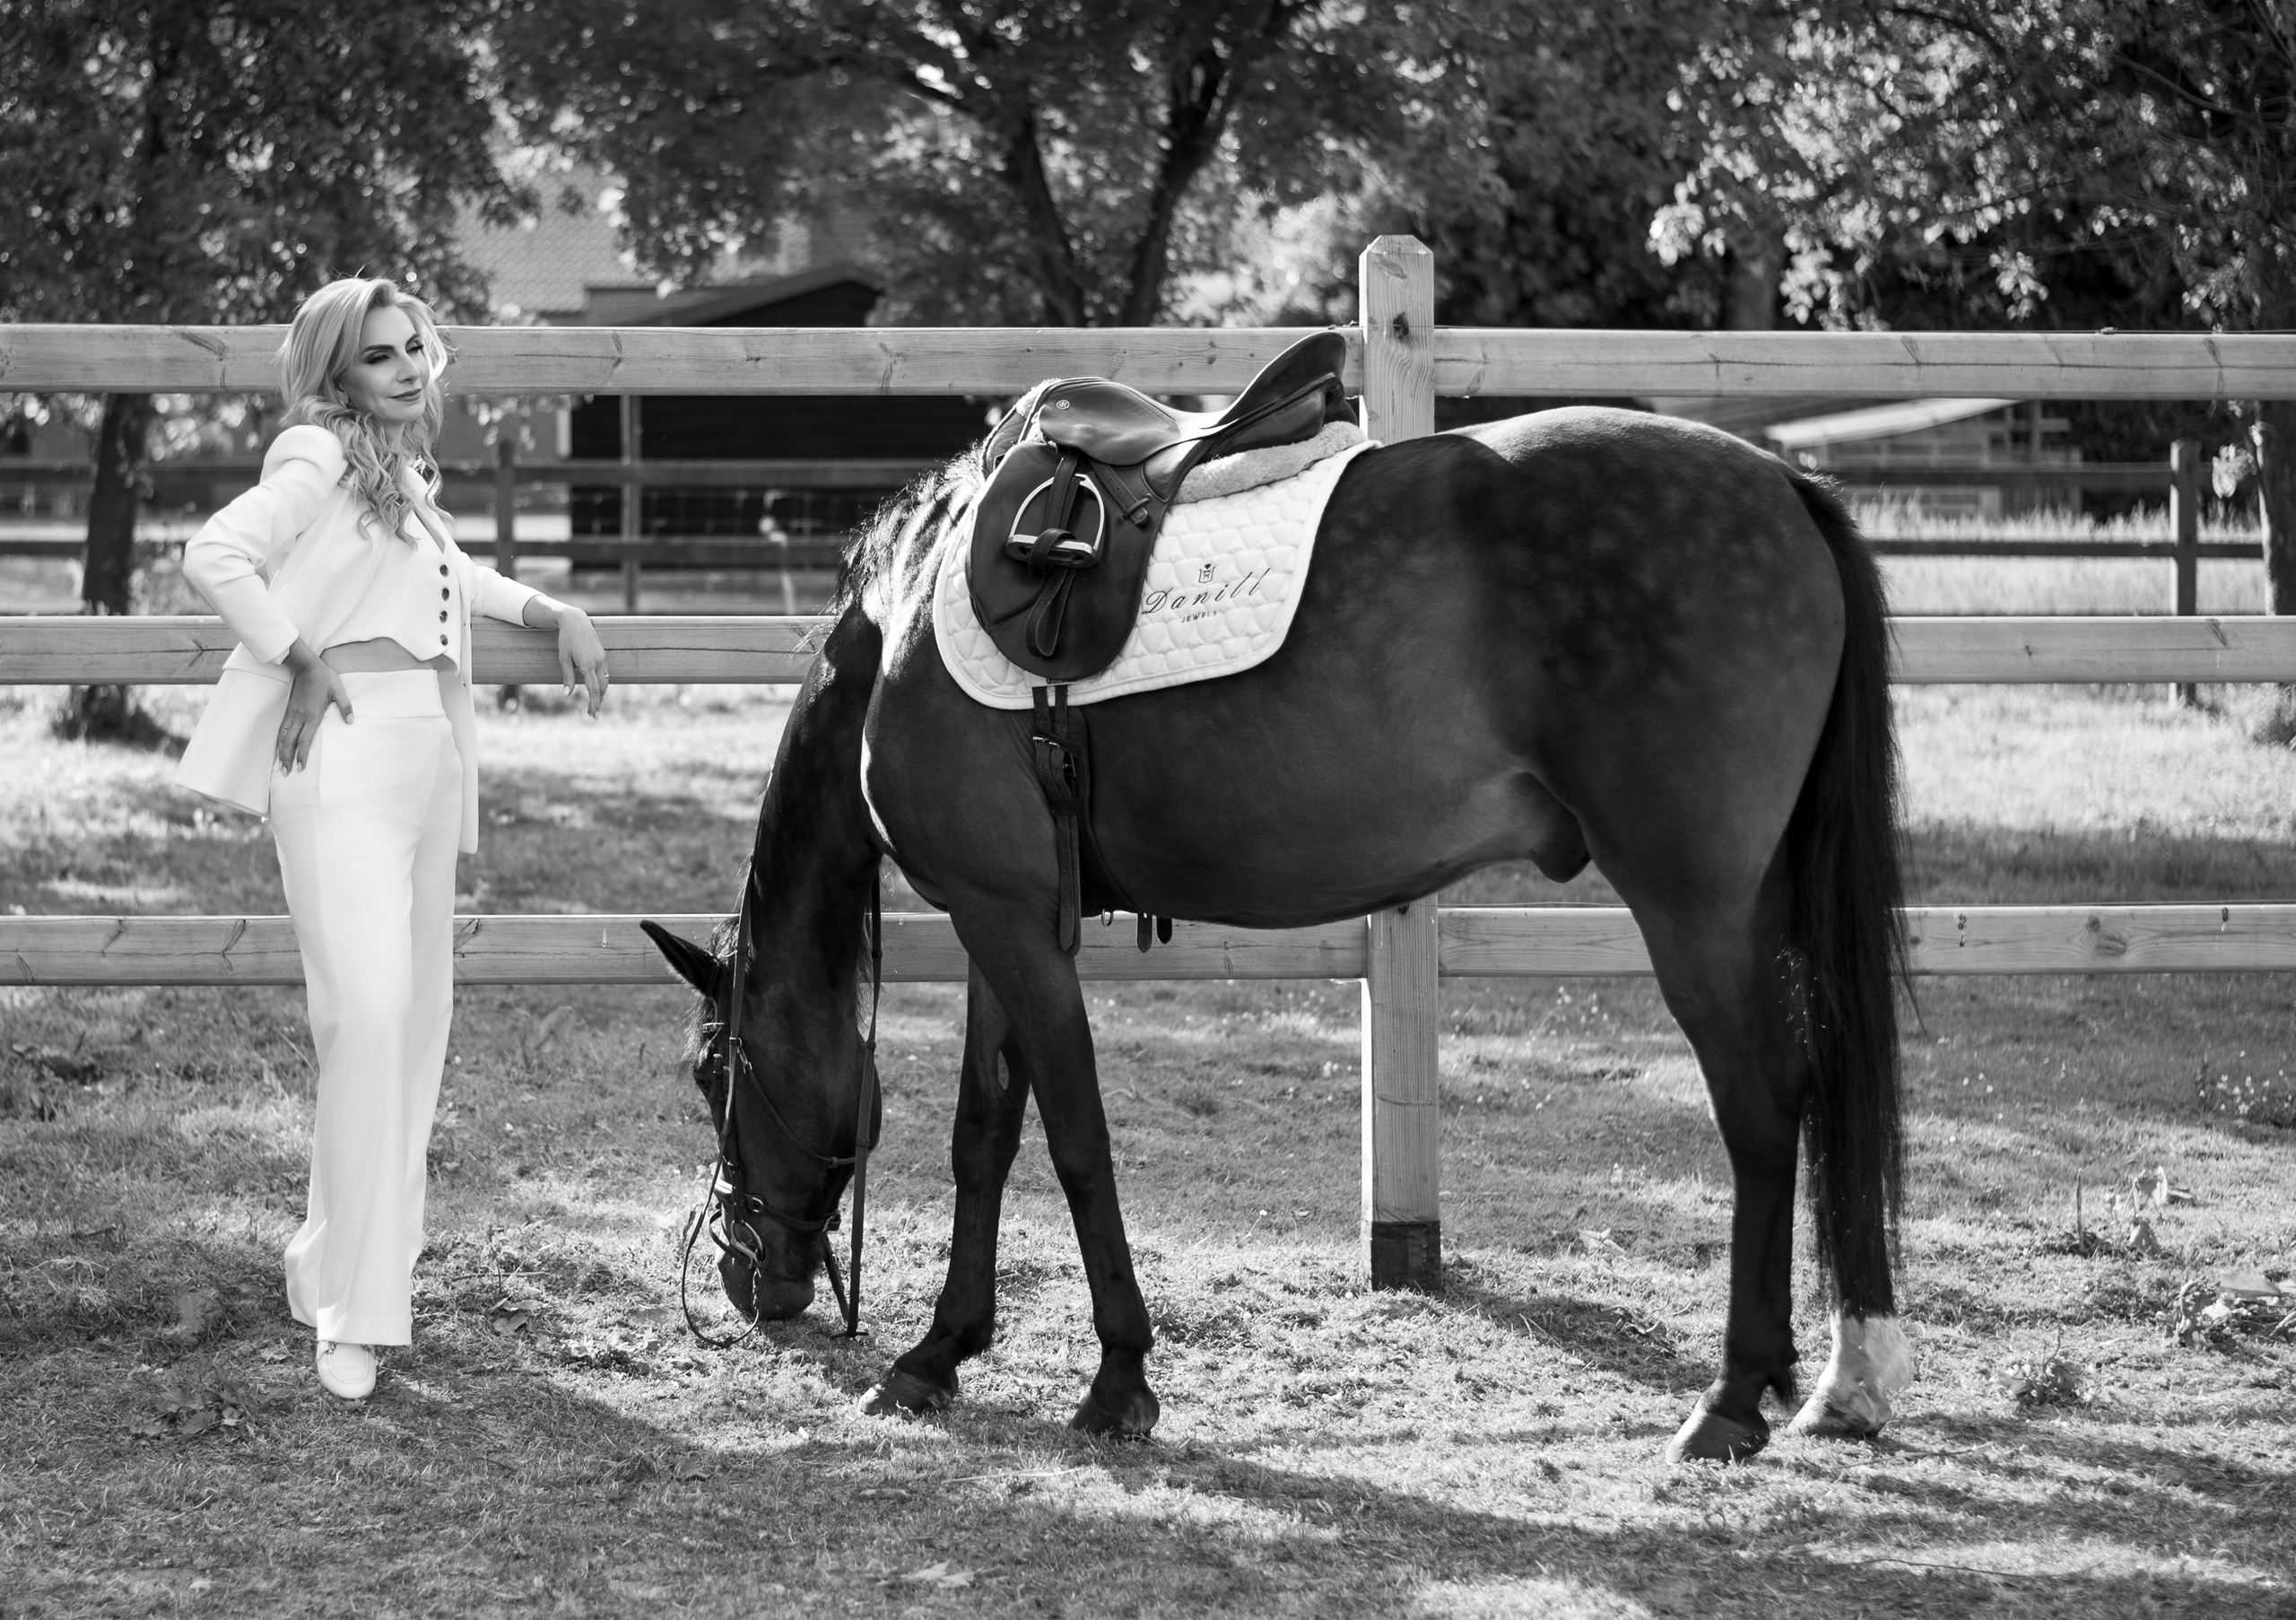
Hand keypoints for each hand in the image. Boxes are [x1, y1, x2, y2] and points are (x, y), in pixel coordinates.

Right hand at [277, 654, 352, 771]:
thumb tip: (351, 721)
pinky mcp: (289, 710)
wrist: (307, 667)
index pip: (305, 740)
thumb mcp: (339, 691)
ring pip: (283, 736)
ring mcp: (292, 713)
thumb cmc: (324, 678)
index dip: (301, 755)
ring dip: (280, 752)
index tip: (300, 767)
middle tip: (286, 773)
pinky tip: (278, 748)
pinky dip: (278, 740)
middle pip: (290, 742)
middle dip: (287, 759)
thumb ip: (345, 707)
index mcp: (312, 715)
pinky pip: (281, 728)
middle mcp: (300, 717)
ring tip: (280, 765)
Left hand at [555, 607, 608, 714]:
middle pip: (603, 687)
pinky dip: (602, 683)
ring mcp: (602, 658)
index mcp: (588, 664)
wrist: (576, 621)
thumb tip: (567, 694)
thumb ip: (567, 677)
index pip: (594, 689)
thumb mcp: (563, 659)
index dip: (594, 703)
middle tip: (591, 714)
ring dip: (601, 693)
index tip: (594, 714)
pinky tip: (596, 689)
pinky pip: (605, 673)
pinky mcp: (603, 655)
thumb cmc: (566, 640)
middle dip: (598, 701)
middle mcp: (598, 662)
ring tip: (593, 703)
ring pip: (605, 681)